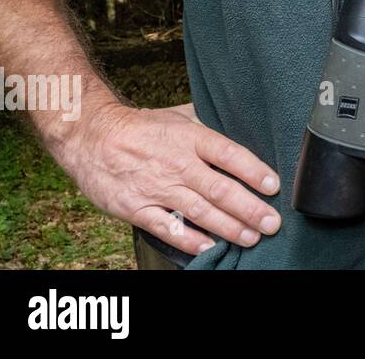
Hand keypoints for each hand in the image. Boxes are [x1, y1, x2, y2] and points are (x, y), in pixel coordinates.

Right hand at [63, 101, 281, 255]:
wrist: (91, 136)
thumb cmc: (140, 127)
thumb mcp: (178, 117)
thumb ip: (207, 126)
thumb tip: (239, 127)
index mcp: (190, 138)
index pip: (230, 155)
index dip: (254, 171)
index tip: (273, 186)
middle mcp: (178, 164)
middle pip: (221, 189)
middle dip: (251, 209)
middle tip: (272, 222)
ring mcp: (157, 188)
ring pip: (200, 212)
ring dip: (229, 227)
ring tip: (252, 237)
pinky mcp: (137, 208)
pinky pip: (168, 228)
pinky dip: (190, 240)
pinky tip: (209, 247)